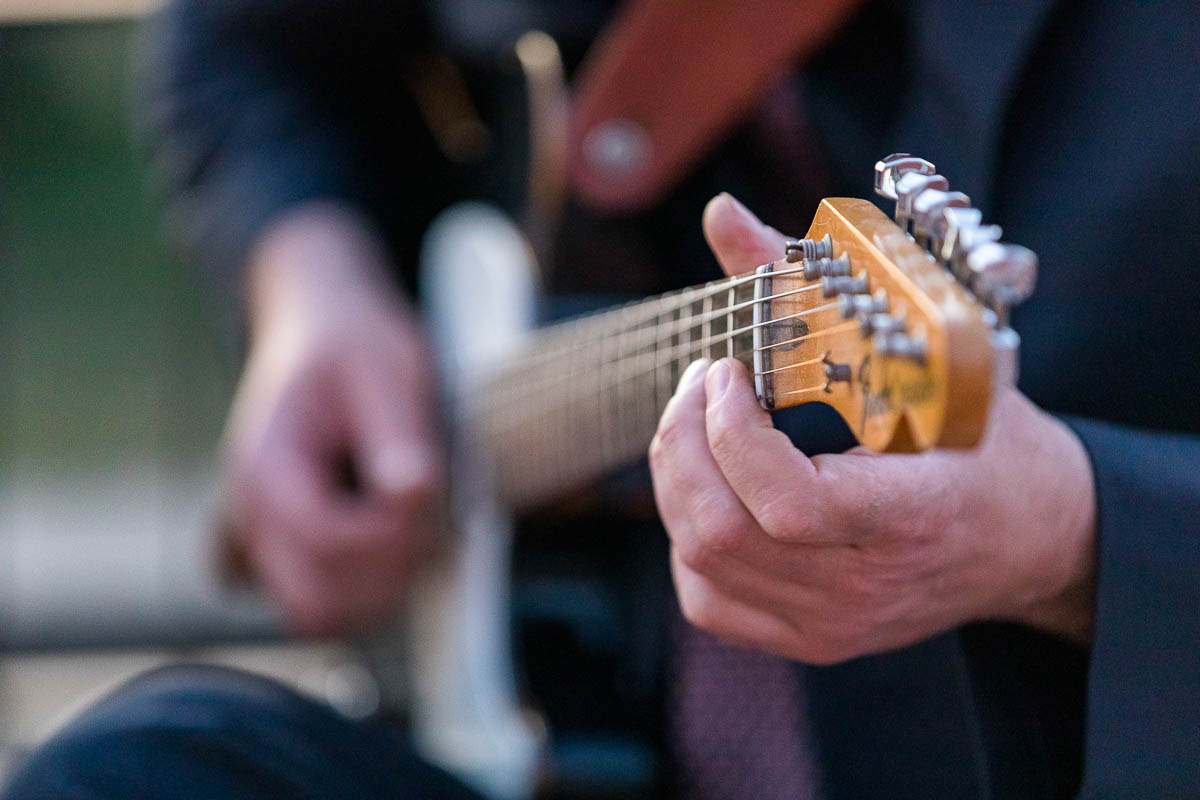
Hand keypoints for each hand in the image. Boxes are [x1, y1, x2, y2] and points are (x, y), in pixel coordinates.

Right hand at [224, 203, 444, 634]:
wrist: (324, 331)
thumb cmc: (356, 347)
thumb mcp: (390, 372)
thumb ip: (398, 435)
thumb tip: (414, 492)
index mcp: (266, 464)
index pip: (321, 540)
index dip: (387, 535)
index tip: (429, 497)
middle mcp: (252, 513)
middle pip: (313, 600)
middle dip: (386, 573)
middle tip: (430, 518)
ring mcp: (266, 538)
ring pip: (321, 613)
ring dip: (383, 585)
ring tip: (419, 522)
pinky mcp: (292, 550)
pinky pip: (328, 602)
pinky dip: (372, 585)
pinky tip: (402, 534)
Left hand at [648, 194, 1097, 663]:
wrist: (1031, 541)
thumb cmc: (988, 440)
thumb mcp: (934, 357)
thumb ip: (814, 288)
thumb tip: (719, 215)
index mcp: (916, 514)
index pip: (791, 505)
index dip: (732, 437)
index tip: (728, 373)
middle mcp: (869, 584)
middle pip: (724, 535)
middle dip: (682, 444)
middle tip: (699, 384)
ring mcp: (835, 622)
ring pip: (703, 566)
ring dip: (677, 480)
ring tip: (699, 424)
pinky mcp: (811, 639)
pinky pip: (710, 602)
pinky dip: (688, 541)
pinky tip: (715, 491)